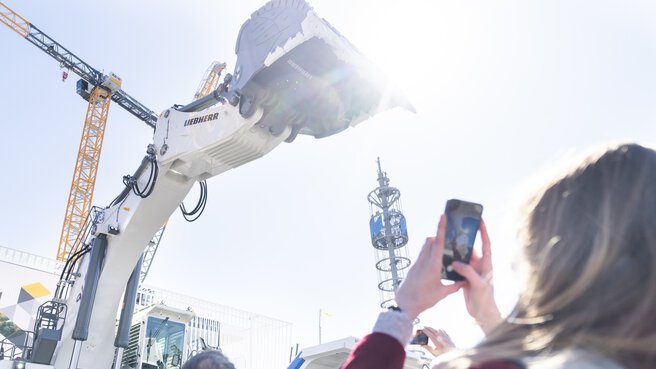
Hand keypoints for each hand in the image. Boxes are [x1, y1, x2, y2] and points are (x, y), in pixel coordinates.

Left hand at [396, 215, 463, 319]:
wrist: (404, 304)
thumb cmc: (423, 300)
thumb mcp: (441, 294)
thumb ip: (454, 286)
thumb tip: (465, 282)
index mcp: (432, 266)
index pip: (437, 242)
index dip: (441, 228)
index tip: (443, 215)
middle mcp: (423, 261)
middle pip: (430, 240)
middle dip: (438, 234)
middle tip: (449, 234)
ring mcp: (417, 263)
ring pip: (425, 246)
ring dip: (433, 243)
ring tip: (443, 247)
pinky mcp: (413, 267)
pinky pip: (422, 254)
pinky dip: (429, 252)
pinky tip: (435, 260)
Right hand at [421, 326, 454, 356]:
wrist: (453, 355)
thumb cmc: (443, 355)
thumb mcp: (434, 353)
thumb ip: (428, 348)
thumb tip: (422, 345)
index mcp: (438, 343)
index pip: (430, 335)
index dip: (426, 331)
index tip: (423, 329)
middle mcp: (442, 339)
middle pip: (434, 331)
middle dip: (428, 328)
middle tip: (424, 326)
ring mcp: (445, 337)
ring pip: (438, 330)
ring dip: (433, 328)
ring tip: (429, 328)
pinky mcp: (448, 337)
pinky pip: (443, 331)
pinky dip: (439, 329)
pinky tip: (437, 330)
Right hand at [451, 219, 501, 333]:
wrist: (482, 314)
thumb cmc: (485, 300)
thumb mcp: (479, 285)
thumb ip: (468, 272)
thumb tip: (456, 262)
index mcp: (486, 264)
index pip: (486, 244)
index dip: (483, 231)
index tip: (480, 220)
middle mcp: (479, 265)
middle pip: (471, 248)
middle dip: (465, 238)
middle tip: (457, 227)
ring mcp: (471, 271)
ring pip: (462, 256)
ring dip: (455, 250)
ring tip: (447, 240)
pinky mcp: (464, 277)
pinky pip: (457, 266)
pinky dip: (450, 261)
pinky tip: (443, 257)